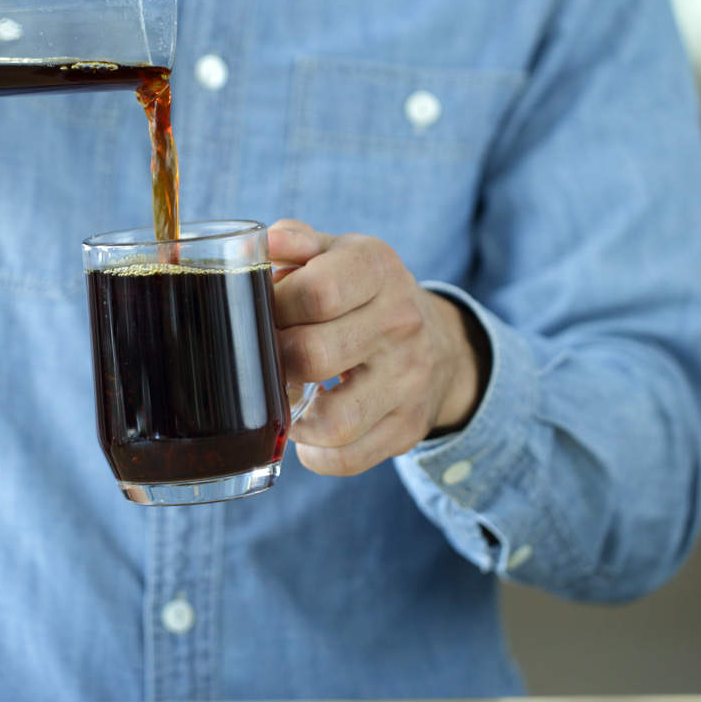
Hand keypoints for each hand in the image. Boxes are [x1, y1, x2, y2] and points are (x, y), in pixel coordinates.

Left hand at [269, 220, 485, 476]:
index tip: (264, 313)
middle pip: (314, 356)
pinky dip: (315, 453)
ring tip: (286, 395)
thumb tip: (263, 245)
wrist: (437, 340)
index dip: (274, 306)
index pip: (317, 292)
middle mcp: (402, 323)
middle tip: (268, 357)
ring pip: (334, 422)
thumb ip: (294, 242)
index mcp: (377, 268)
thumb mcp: (336, 253)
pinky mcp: (407, 427)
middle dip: (274, 361)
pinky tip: (308, 427)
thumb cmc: (362, 294)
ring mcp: (409, 380)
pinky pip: (347, 459)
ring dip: (292, 416)